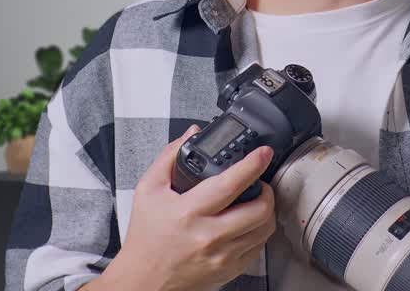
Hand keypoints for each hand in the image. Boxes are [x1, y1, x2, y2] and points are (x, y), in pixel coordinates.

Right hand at [98, 124, 276, 290]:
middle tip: (259, 182)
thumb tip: (192, 133)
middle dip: (266, 190)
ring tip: (255, 201)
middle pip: (259, 209)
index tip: (263, 153)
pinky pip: (258, 247)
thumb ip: (169, 157)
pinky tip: (246, 224)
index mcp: (188, 212)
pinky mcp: (229, 270)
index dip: (252, 165)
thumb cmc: (145, 237)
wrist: (143, 279)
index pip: (230, 184)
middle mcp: (208, 236)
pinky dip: (258, 231)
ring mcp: (221, 256)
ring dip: (266, 210)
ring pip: (264, 229)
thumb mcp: (148, 190)